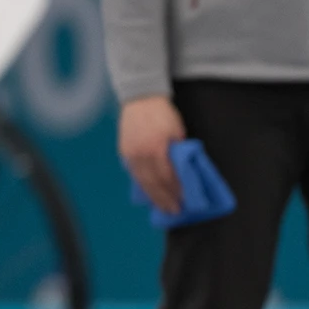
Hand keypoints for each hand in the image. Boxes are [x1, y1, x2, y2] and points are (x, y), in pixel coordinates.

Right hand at [119, 95, 186, 214]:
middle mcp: (141, 154)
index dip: (175, 190)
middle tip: (174, 211)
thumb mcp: (177, 131)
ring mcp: (130, 154)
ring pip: (141, 181)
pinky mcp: (124, 152)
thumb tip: (183, 171)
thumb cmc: (163, 113)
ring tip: (162, 207)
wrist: (141, 98)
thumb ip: (178, 152)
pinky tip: (149, 193)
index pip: (167, 176)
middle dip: (164, 199)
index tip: (184, 200)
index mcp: (156, 148)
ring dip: (153, 196)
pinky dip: (142, 185)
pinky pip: (134, 174)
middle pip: (153, 183)